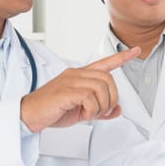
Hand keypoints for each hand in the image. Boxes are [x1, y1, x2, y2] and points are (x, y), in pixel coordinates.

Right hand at [20, 47, 140, 131]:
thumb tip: (117, 110)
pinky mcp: (66, 90)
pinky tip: (84, 115)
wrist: (29, 114)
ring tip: (91, 114)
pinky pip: (90, 97)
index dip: (121, 57)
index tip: (135, 50)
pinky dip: (92, 110)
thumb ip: (100, 109)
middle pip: (108, 79)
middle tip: (102, 112)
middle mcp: (76, 74)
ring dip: (102, 106)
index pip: (104, 62)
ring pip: (101, 88)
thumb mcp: (81, 111)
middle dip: (111, 98)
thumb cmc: (52, 110)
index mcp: (80, 75)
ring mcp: (71, 80)